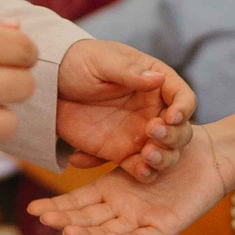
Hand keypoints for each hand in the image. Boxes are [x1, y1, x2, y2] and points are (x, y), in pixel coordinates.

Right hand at [27, 124, 231, 234]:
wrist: (208, 153)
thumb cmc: (170, 145)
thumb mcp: (131, 146)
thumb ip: (105, 153)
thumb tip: (72, 154)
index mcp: (111, 192)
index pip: (77, 204)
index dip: (57, 208)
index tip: (33, 211)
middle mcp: (122, 209)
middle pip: (88, 220)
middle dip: (66, 220)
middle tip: (45, 220)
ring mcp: (142, 220)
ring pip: (109, 232)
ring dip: (89, 234)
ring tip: (68, 230)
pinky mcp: (164, 227)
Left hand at [55, 38, 194, 179]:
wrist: (50, 83)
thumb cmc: (79, 62)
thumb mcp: (102, 61)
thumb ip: (129, 71)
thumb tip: (158, 78)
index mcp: (156, 83)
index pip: (182, 97)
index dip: (183, 108)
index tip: (172, 117)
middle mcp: (153, 111)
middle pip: (179, 131)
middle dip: (173, 137)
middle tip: (152, 135)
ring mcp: (138, 134)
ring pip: (163, 154)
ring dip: (158, 160)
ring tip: (143, 160)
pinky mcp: (119, 152)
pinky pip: (134, 168)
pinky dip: (134, 172)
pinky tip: (122, 168)